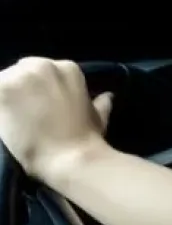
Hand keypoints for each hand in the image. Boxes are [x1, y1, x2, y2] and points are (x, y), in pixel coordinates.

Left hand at [0, 57, 112, 180]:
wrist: (70, 158)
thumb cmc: (86, 139)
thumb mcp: (98, 117)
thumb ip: (99, 103)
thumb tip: (107, 97)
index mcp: (67, 68)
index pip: (39, 71)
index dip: (35, 90)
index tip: (35, 106)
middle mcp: (43, 65)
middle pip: (18, 72)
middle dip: (18, 90)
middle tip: (21, 114)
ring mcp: (20, 76)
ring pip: (1, 82)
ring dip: (5, 99)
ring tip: (11, 120)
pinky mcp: (1, 90)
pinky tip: (4, 123)